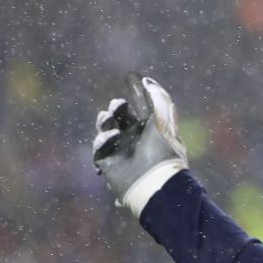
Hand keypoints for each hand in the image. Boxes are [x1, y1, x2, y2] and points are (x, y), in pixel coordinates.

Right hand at [92, 73, 187, 215]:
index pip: (135, 110)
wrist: (155, 182)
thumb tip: (147, 80)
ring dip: (104, 122)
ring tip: (110, 124)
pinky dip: (101, 141)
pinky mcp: (108, 163)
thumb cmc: (163, 151)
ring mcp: (120, 150)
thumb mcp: (164, 120)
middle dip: (114, 110)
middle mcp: (134, 138)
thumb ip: (158, 98)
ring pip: (104, 130)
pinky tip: (110, 138)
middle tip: (116, 108)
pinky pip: (98, 148)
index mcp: (149, 129)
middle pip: (117, 118)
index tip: (127, 89)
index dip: (130, 100)